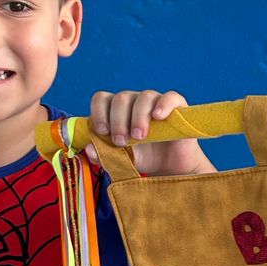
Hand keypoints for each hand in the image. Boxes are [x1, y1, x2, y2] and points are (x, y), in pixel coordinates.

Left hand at [87, 90, 214, 178]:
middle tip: (121, 142)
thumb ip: (103, 155)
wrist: (171, 168)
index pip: (102, 99)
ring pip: (143, 97)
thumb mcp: (120, 160)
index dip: (99, 112)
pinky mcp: (177, 107)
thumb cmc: (144, 158)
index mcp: (117, 110)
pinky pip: (170, 97)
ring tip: (139, 137)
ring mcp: (156, 102)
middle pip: (121, 98)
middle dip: (118, 121)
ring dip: (138, 117)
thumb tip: (89, 148)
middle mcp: (135, 102)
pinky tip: (158, 117)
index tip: (103, 131)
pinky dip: (163, 104)